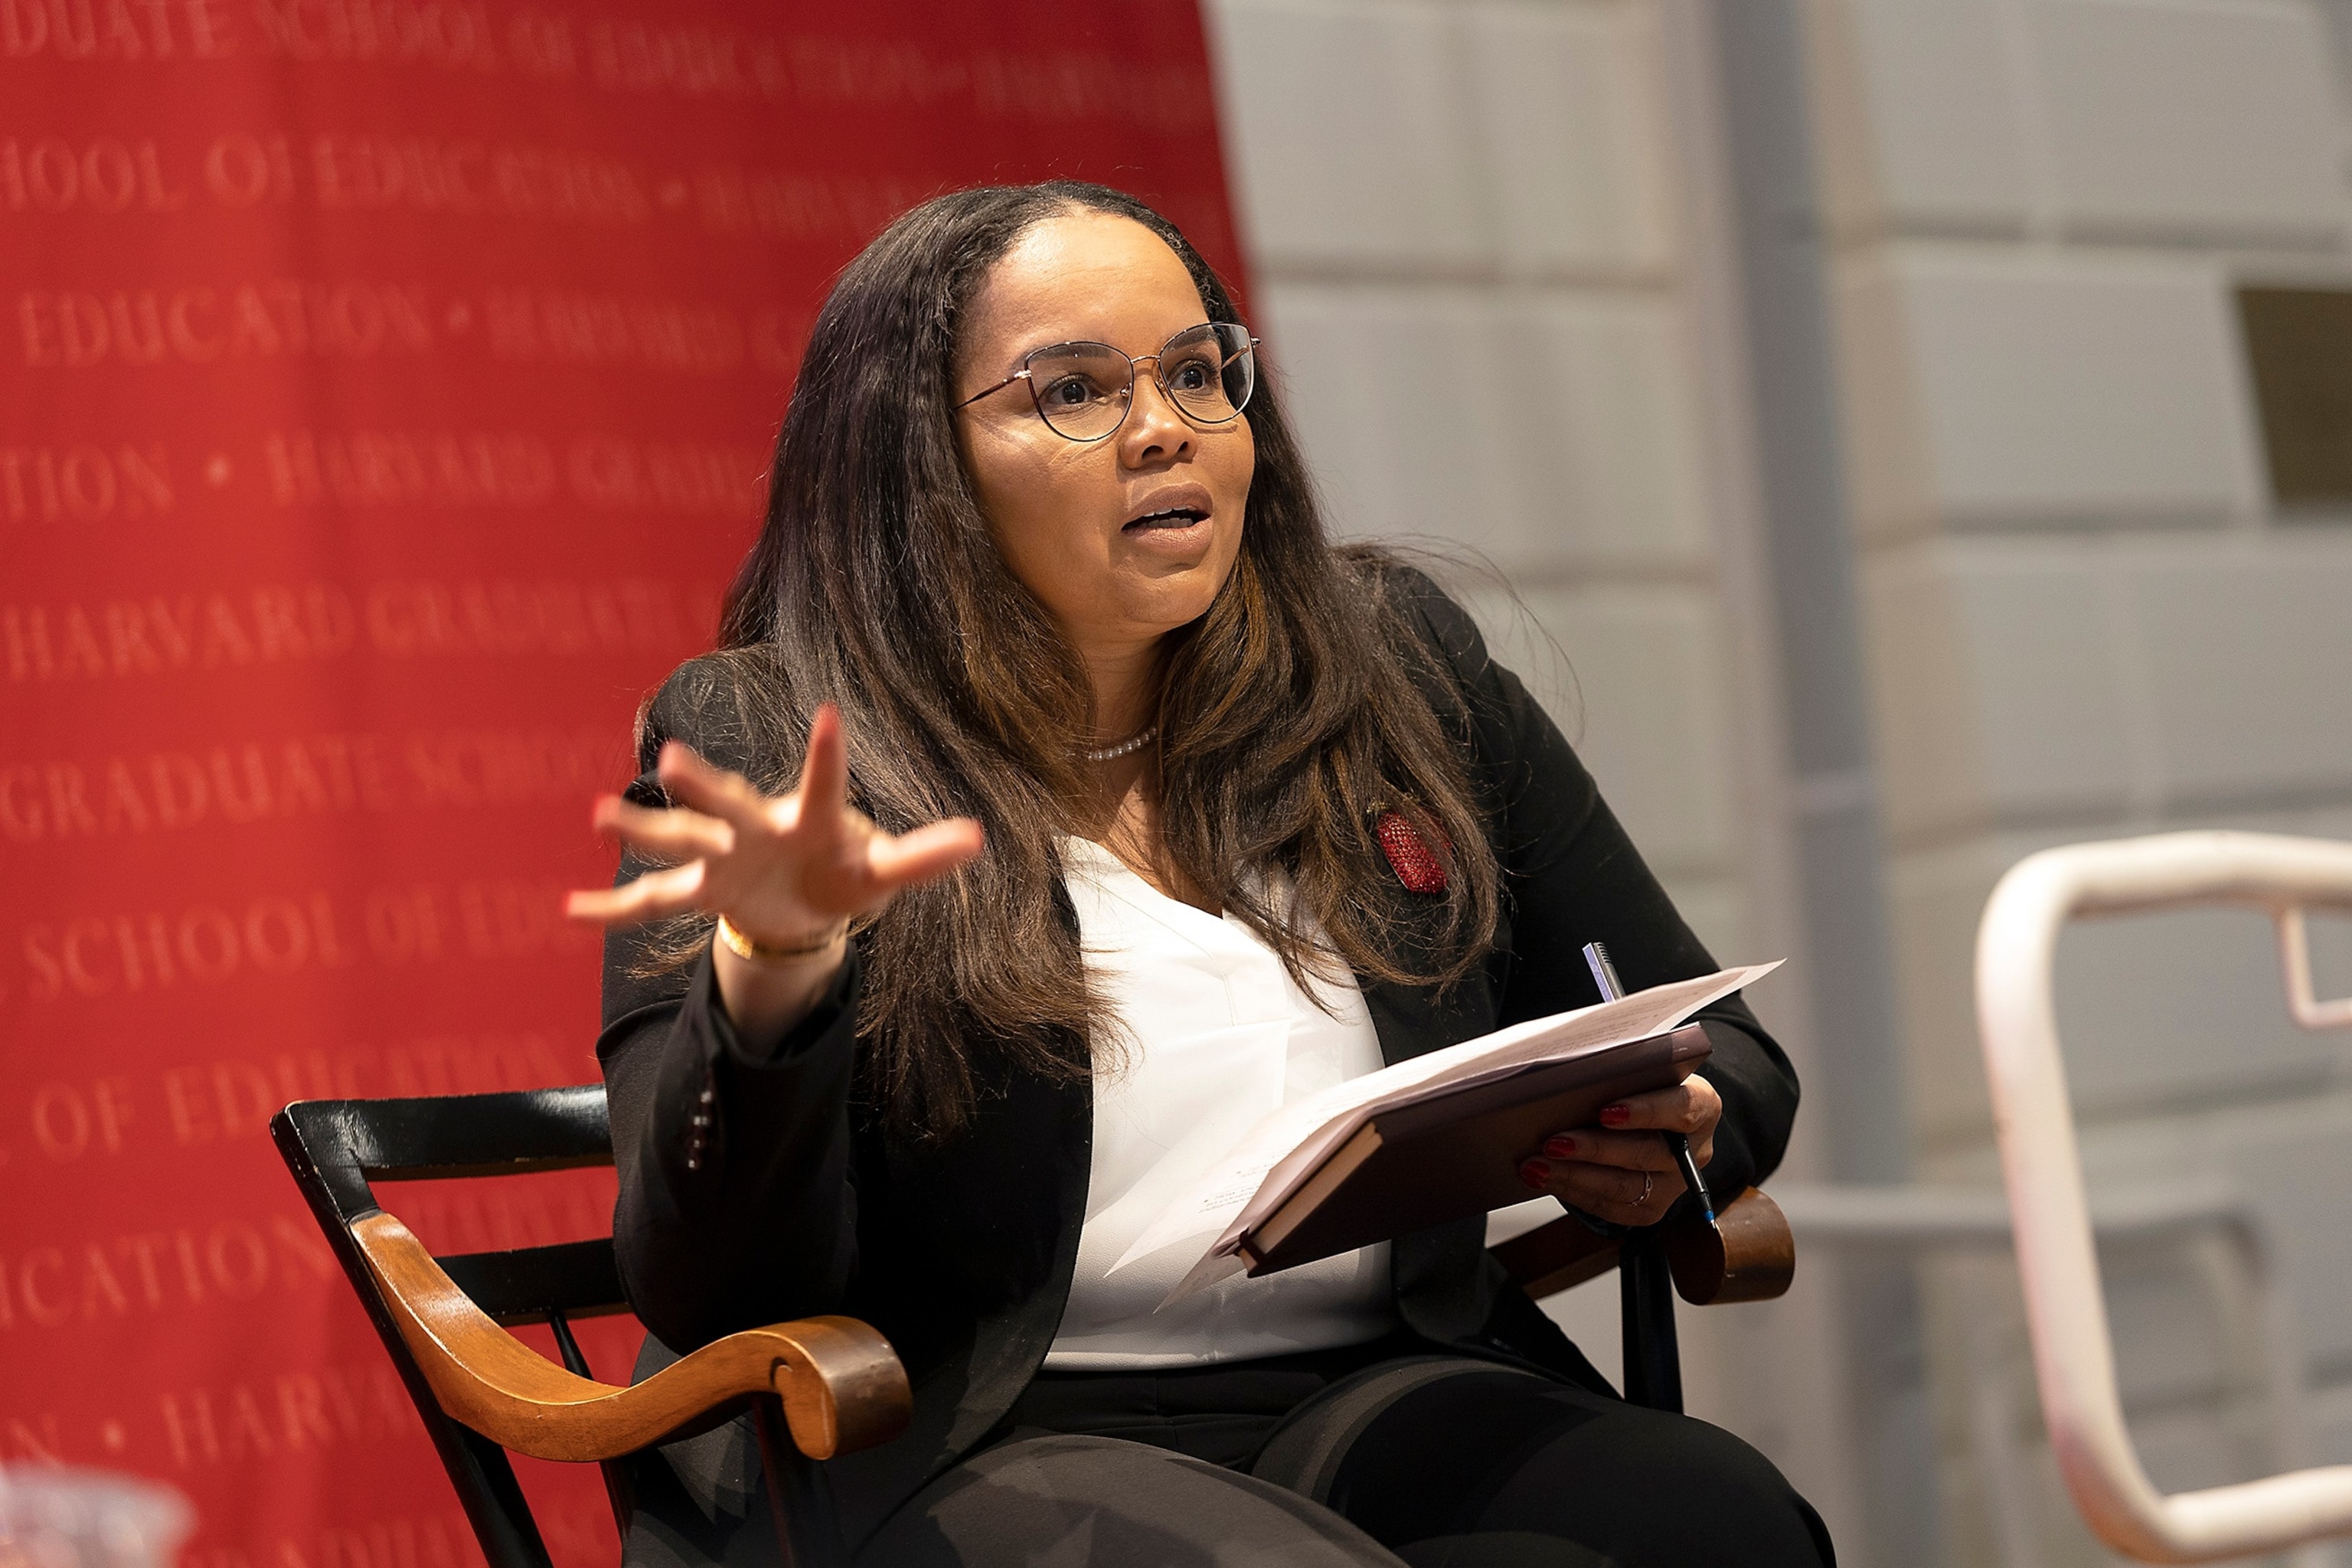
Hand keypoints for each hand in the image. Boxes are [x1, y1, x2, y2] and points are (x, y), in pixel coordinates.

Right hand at [564, 704, 984, 946]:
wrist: (807, 901)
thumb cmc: (846, 872)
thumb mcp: (884, 874)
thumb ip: (922, 858)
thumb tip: (979, 840)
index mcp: (811, 819)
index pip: (823, 785)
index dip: (827, 754)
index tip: (828, 713)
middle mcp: (758, 827)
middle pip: (730, 805)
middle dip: (704, 788)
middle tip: (671, 761)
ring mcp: (723, 856)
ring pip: (681, 841)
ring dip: (643, 830)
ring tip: (600, 814)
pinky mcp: (702, 889)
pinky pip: (653, 902)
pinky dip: (614, 911)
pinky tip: (570, 912)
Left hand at [1516, 1074, 1721, 1227]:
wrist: (1651, 1118)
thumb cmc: (1637, 1084)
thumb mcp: (1639, 1069)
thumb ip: (1620, 1069)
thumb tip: (1567, 1071)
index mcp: (1702, 1106)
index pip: (1682, 1108)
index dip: (1646, 1111)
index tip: (1606, 1111)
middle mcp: (1694, 1151)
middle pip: (1646, 1153)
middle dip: (1595, 1149)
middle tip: (1553, 1142)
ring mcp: (1674, 1185)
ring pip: (1625, 1187)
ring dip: (1575, 1176)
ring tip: (1537, 1165)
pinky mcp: (1650, 1209)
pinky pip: (1610, 1207)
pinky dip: (1573, 1192)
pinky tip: (1545, 1178)